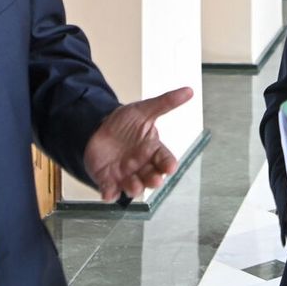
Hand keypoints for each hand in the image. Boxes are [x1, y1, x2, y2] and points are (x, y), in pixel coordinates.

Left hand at [84, 86, 193, 200]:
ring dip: (134, 188)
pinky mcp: (107, 179)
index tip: (170, 167)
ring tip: (133, 185)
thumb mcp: (144, 110)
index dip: (168, 164)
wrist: (97, 126)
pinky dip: (110, 194)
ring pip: (134, 186)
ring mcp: (125, 174)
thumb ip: (166, 103)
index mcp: (152, 150)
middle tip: (154, 179)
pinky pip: (110, 191)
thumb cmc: (125, 121)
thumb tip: (189, 90)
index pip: (164, 159)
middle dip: (154, 179)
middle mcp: (141, 165)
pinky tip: (109, 194)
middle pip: (152, 176)